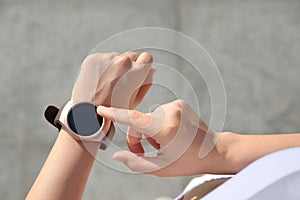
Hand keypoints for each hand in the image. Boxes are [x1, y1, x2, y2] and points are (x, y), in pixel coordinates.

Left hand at [72, 52, 155, 108]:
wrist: (86, 111)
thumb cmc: (112, 109)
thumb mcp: (135, 101)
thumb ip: (146, 83)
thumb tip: (152, 69)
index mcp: (136, 72)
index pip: (147, 56)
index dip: (143, 64)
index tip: (138, 70)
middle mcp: (122, 62)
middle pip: (132, 55)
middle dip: (129, 66)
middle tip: (120, 81)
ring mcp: (106, 58)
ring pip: (117, 57)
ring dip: (115, 66)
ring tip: (108, 82)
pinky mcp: (94, 58)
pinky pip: (103, 58)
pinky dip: (103, 66)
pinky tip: (100, 79)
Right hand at [97, 100, 228, 176]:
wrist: (214, 149)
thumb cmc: (188, 161)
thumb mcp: (162, 167)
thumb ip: (136, 162)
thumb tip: (116, 155)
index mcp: (165, 129)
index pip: (134, 119)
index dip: (115, 115)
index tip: (101, 109)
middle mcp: (170, 112)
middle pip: (139, 123)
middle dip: (137, 137)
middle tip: (144, 152)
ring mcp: (176, 105)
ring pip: (148, 118)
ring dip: (150, 131)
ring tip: (165, 143)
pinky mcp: (179, 103)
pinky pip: (159, 113)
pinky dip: (159, 124)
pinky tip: (172, 133)